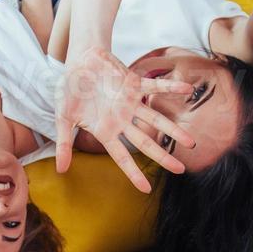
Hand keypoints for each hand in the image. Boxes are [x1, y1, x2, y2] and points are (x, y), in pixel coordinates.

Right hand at [55, 47, 193, 190]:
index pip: (122, 157)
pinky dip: (172, 87)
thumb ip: (63, 143)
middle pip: (146, 143)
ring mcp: (130, 103)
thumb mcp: (62, 118)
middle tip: (180, 170)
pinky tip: (188, 90)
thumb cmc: (69, 91)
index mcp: (105, 131)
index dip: (133, 173)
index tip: (146, 189)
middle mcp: (122, 121)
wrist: (78, 62)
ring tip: (191, 143)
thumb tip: (61, 170)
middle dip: (163, 157)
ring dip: (173, 130)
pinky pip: (156, 87)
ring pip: (156, 120)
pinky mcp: (135, 84)